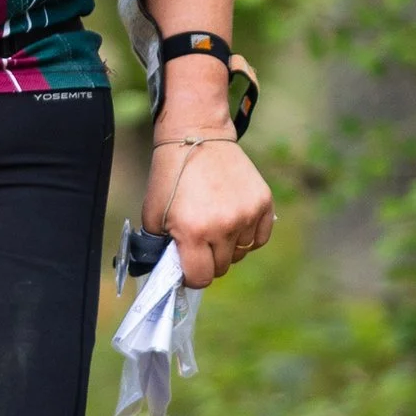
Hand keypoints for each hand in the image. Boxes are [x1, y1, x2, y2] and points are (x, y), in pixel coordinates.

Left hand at [146, 130, 274, 287]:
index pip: (200, 278)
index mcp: (193, 231)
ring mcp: (246, 214)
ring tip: (215, 224)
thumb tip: (172, 271)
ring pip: (241, 253)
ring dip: (228, 246)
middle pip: (221, 267)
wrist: (196, 136)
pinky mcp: (263, 202)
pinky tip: (234, 220)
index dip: (191, 276)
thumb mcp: (153, 214)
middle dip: (208, 260)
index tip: (188, 265)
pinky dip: (248, 236)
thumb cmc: (170, 177)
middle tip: (199, 241)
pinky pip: (259, 238)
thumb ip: (161, 247)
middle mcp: (223, 226)